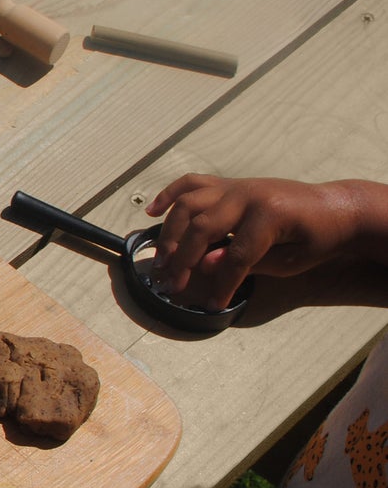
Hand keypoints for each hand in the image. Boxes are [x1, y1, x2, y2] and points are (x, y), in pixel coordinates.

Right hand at [144, 175, 363, 308]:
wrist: (335, 206)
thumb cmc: (318, 237)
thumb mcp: (291, 260)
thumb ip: (248, 262)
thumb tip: (207, 265)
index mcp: (270, 215)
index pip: (235, 255)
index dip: (222, 283)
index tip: (211, 304)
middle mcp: (247, 195)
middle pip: (203, 228)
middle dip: (183, 260)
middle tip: (171, 284)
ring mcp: (236, 186)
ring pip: (189, 205)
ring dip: (170, 233)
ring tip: (160, 260)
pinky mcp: (229, 183)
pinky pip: (192, 184)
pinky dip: (169, 195)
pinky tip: (152, 211)